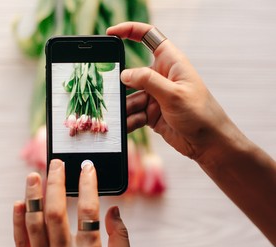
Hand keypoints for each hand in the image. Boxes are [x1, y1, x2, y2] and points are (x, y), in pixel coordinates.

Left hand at [13, 159, 130, 246]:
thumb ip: (120, 241)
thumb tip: (114, 210)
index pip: (89, 211)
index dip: (89, 185)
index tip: (87, 167)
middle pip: (57, 212)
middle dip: (56, 184)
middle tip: (56, 162)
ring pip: (34, 223)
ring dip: (33, 197)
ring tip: (33, 175)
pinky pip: (20, 244)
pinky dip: (17, 223)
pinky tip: (19, 204)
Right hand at [107, 22, 239, 161]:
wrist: (207, 143)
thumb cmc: (200, 114)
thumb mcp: (173, 94)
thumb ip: (147, 81)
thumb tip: (124, 74)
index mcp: (170, 63)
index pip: (148, 37)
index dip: (130, 31)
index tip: (111, 34)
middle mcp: (160, 77)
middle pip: (132, 73)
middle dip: (121, 84)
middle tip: (112, 93)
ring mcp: (154, 96)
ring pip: (129, 97)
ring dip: (127, 107)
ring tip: (130, 116)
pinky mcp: (150, 113)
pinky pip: (132, 113)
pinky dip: (130, 119)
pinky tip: (132, 124)